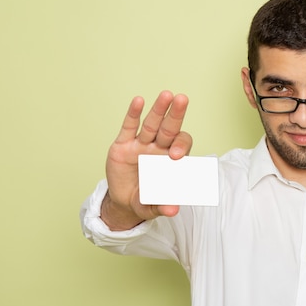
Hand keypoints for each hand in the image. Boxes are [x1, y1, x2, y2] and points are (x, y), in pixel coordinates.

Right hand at [102, 91, 191, 229]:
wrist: (123, 201)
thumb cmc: (145, 200)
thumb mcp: (152, 207)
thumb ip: (163, 207)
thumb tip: (173, 210)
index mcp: (171, 160)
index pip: (181, 146)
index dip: (181, 147)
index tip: (176, 156)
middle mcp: (159, 148)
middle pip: (169, 128)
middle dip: (176, 115)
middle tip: (182, 99)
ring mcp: (141, 144)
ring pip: (152, 123)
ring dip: (158, 109)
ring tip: (166, 95)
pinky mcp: (123, 145)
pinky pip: (129, 127)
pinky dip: (133, 114)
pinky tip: (139, 101)